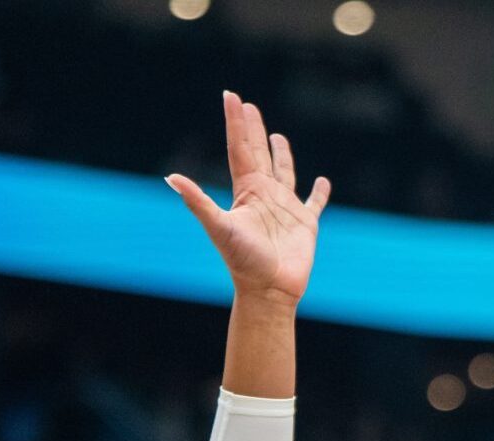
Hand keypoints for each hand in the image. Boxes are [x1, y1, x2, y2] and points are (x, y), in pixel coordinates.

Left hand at [167, 91, 331, 303]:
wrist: (269, 290)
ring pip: (284, 172)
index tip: (231, 96)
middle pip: (258, 154)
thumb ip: (197, 201)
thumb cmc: (243, 261)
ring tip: (278, 137)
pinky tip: (322, 181)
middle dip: (253, 130)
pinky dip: (319, 192)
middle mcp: (264, 195)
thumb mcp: (219, 227)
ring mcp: (285, 209)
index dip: (235, 123)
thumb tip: (170, 178)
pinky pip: (314, 203)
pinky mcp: (306, 224)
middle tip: (248, 105)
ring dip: (281, 155)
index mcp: (246, 191)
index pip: (239, 149)